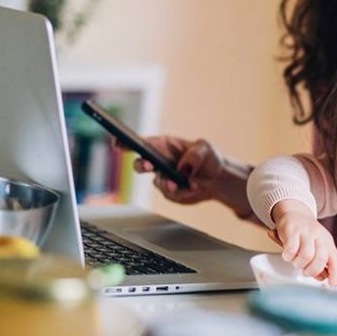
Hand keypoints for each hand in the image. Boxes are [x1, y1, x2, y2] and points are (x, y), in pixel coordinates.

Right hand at [125, 136, 249, 215]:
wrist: (219, 179)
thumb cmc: (209, 157)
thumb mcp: (206, 148)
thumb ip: (195, 154)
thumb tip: (183, 167)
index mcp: (164, 145)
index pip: (142, 142)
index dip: (126, 142)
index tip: (117, 141)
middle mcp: (159, 161)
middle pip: (140, 163)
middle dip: (141, 164)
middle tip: (148, 165)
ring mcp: (163, 177)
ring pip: (157, 182)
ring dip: (167, 183)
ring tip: (179, 184)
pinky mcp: (170, 192)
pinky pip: (170, 194)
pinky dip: (182, 192)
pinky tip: (194, 187)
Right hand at [272, 201, 336, 284]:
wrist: (294, 213)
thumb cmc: (306, 233)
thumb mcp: (317, 246)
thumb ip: (320, 263)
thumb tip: (323, 278)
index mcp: (327, 242)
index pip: (335, 259)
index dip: (335, 274)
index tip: (331, 283)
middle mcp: (319, 236)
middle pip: (320, 259)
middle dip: (312, 271)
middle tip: (306, 271)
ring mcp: (306, 233)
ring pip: (306, 256)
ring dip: (299, 264)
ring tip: (296, 261)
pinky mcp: (292, 231)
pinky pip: (291, 250)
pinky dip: (288, 257)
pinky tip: (289, 254)